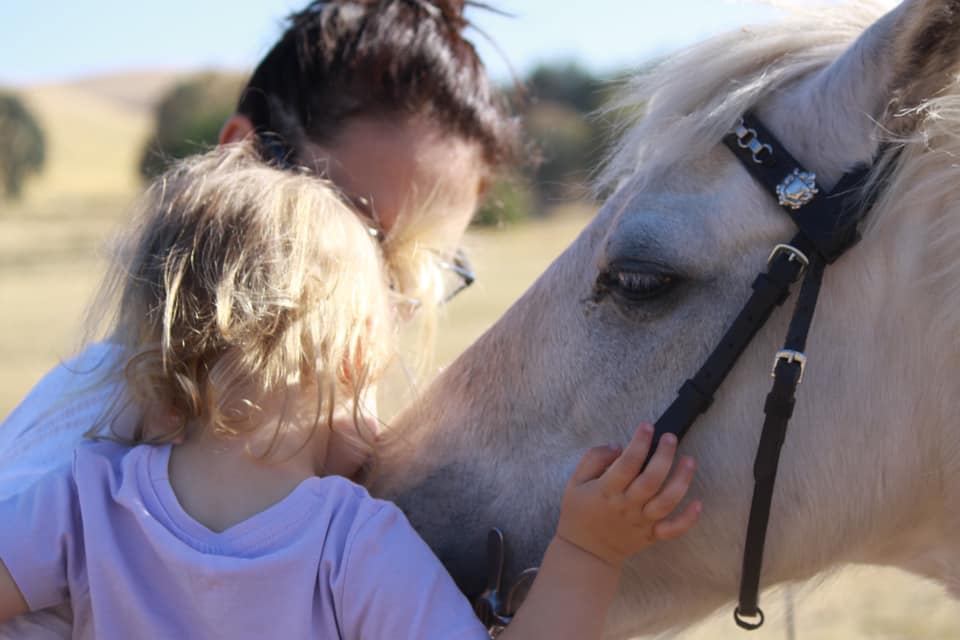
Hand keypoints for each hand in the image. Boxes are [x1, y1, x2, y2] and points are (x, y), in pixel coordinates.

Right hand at [556, 423, 700, 567]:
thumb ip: (593, 460)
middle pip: (651, 479)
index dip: (639, 442)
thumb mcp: (575, 482)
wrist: (585, 552)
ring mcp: (641, 522)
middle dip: (664, 455)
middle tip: (670, 438)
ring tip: (689, 460)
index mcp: (607, 491)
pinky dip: (688, 519)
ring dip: (681, 480)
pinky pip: (673, 529)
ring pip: (666, 501)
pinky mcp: (651, 535)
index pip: (627, 463)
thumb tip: (618, 446)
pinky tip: (698, 503)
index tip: (647, 427)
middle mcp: (627, 506)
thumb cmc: (579, 513)